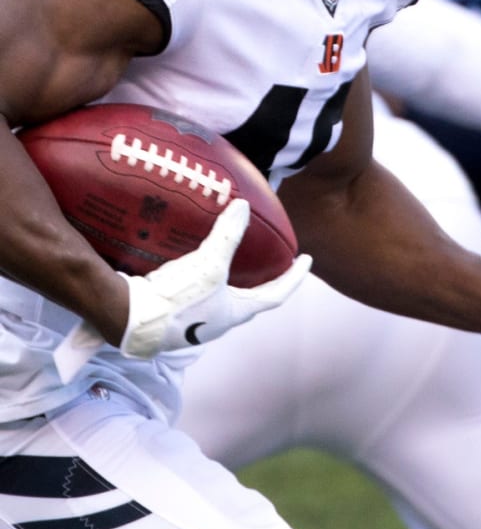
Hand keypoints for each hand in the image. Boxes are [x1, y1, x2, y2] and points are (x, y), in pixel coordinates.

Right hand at [54, 200, 310, 378]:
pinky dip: (201, 279)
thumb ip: (228, 236)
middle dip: (261, 281)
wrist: (125, 319)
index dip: (293, 277)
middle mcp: (216, 322)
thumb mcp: (208, 264)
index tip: (306, 260)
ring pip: (220, 299)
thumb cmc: (175, 298)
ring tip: (233, 259)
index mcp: (234, 314)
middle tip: (270, 260)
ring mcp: (192, 322)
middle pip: (249, 300)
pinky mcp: (169, 316)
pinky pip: (194, 296)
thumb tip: (244, 206)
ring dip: (230, 281)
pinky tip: (191, 263)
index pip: (275, 295)